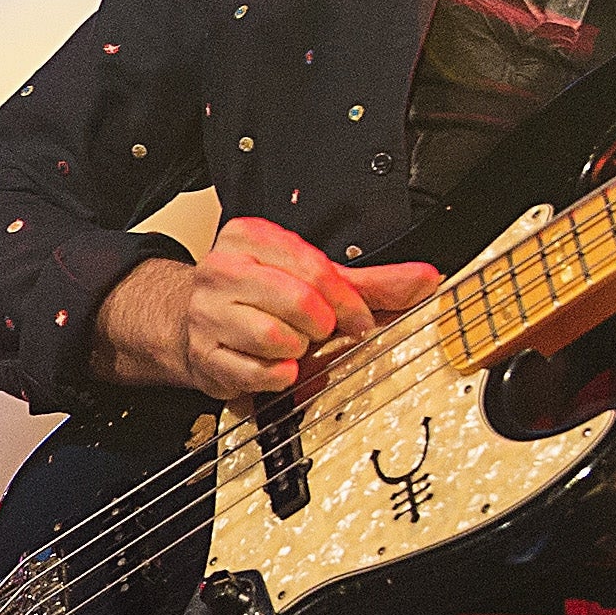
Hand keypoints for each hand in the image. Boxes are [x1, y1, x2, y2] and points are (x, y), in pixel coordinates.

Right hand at [93, 214, 437, 398]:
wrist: (191, 327)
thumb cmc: (257, 300)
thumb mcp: (312, 281)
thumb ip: (371, 283)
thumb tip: (423, 279)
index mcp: (250, 237)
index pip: (315, 268)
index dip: (349, 302)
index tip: (360, 320)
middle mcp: (223, 269)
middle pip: (300, 302)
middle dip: (320, 326)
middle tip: (317, 332)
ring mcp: (208, 313)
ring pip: (277, 338)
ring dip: (297, 351)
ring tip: (291, 345)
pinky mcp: (204, 354)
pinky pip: (261, 372)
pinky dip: (279, 377)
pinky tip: (275, 366)